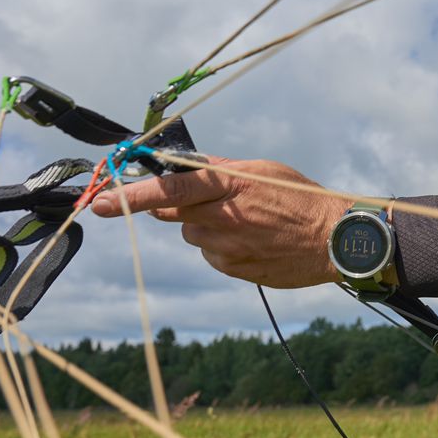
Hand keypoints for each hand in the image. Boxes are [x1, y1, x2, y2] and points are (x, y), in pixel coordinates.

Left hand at [88, 157, 351, 287]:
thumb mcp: (262, 170)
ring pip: (194, 236)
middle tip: (216, 203)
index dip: (131, 196)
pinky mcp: (234, 269)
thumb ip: (219, 170)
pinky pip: (213, 256)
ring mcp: (227, 248)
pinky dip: (224, 248)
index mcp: (228, 187)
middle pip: (176, 213)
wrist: (335, 240)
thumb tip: (184, 168)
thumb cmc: (302, 199)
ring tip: (248, 224)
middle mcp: (222, 219)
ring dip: (208, 228)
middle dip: (184, 207)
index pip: (169, 188)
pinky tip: (254, 242)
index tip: (101, 202)